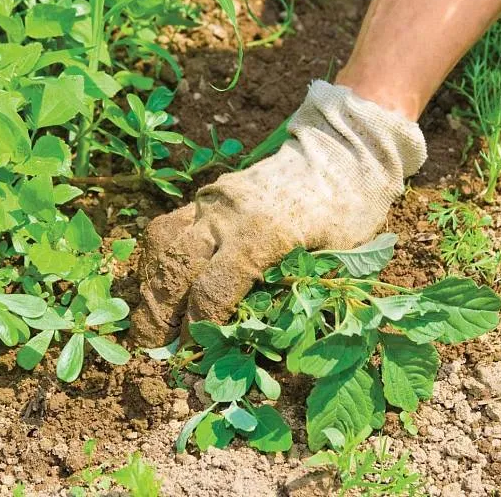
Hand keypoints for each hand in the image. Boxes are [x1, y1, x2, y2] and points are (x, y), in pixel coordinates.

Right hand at [129, 81, 426, 346]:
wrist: (342, 150)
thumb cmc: (349, 209)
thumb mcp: (339, 256)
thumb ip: (299, 292)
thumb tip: (262, 336)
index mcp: (262, 234)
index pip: (213, 290)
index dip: (198, 327)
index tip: (193, 351)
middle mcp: (228, 214)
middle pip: (176, 267)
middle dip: (159, 311)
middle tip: (153, 344)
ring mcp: (214, 200)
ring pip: (163, 242)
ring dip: (151, 282)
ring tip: (151, 315)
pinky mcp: (209, 193)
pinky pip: (171, 225)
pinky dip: (161, 256)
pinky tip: (163, 280)